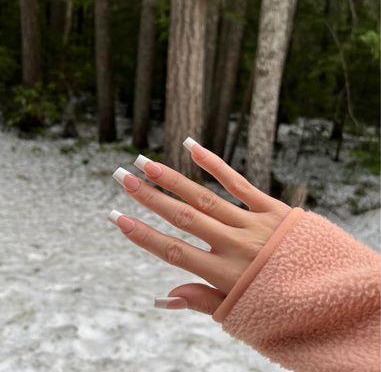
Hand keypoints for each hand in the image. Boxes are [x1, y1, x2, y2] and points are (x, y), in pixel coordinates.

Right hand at [109, 138, 289, 314]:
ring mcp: (254, 225)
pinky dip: (215, 165)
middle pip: (183, 217)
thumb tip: (163, 298)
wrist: (331, 292)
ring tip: (145, 164)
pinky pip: (239, 183)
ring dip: (172, 180)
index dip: (143, 235)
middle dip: (148, 197)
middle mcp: (235, 247)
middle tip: (121, 177)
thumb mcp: (239, 313)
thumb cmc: (281, 306)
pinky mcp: (272, 208)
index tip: (117, 217)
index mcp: (225, 276)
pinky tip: (192, 147)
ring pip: (205, 198)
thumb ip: (202, 301)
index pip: (174, 252)